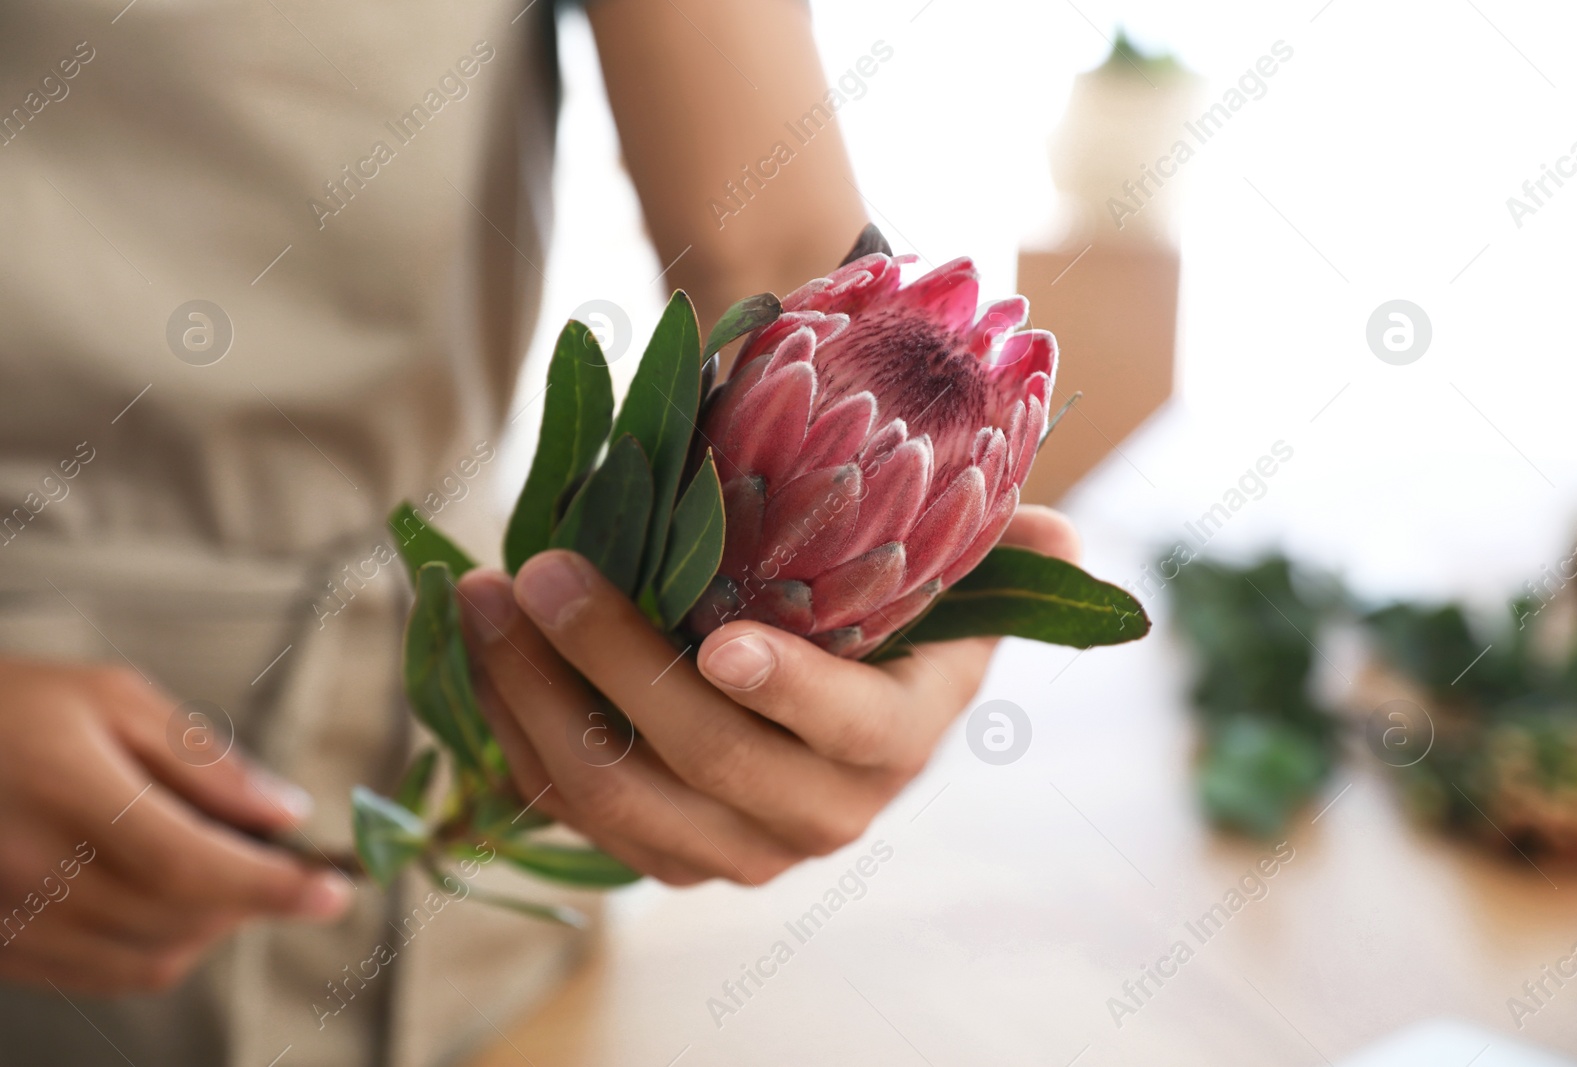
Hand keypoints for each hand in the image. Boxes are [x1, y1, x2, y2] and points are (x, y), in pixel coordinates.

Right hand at [0, 659, 350, 993]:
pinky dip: (158, 945)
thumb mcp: (112, 698)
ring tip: (219, 866)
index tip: (335, 890)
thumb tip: (285, 812)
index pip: (190, 867)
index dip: (272, 886)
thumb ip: (204, 760)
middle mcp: (34, 872)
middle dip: (252, 896)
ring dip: (211, 925)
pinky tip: (166, 895)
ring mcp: (12, 922)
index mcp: (67, 797)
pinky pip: (103, 974)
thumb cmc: (7, 706)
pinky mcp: (1, 949)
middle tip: (280, 856)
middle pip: (181, 919)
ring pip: (150, 959)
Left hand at [457, 505, 1079, 885]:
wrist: (830, 696)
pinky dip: (517, 738)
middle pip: (705, 760)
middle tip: (543, 570)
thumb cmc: (887, 614)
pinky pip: (577, 815)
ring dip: (535, 700)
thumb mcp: (949, 577)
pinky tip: (478, 656)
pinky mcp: (662, 852)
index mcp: (897, 741)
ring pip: (620, 798)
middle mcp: (820, 815)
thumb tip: (1067, 536)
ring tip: (482, 597)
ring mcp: (733, 848)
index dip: (790, 692)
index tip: (722, 642)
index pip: (848, 730)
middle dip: (612, 663)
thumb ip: (1001, 552)